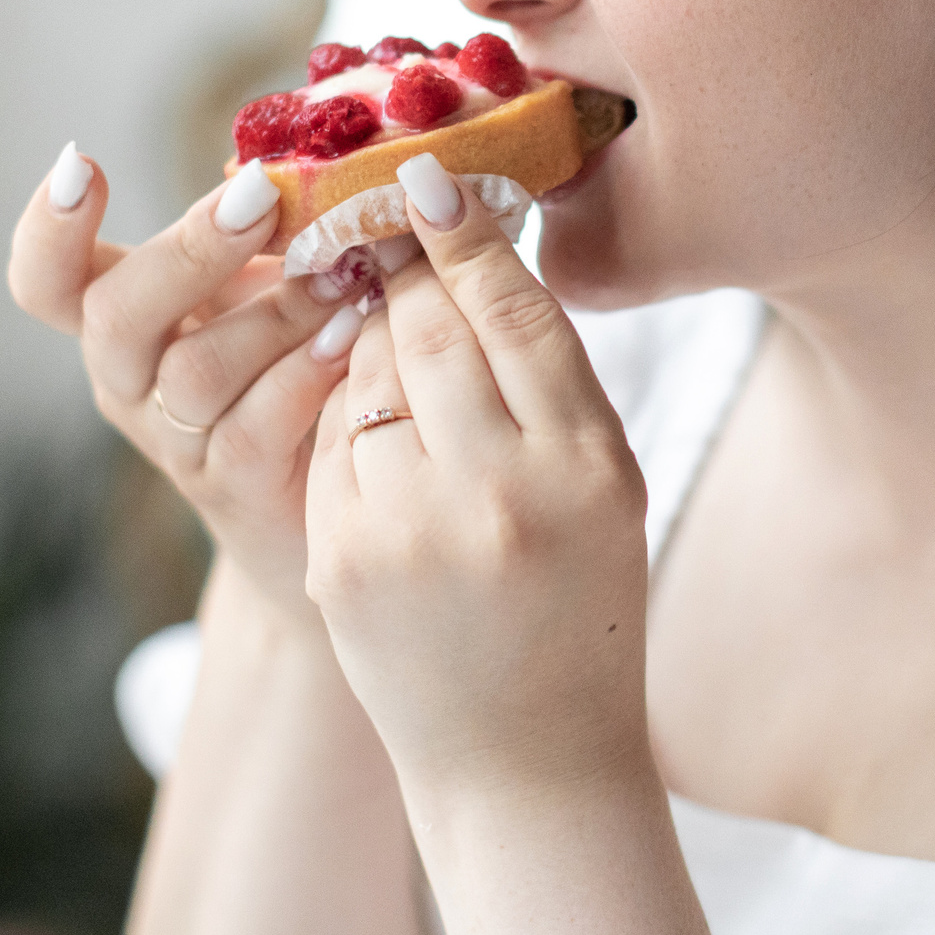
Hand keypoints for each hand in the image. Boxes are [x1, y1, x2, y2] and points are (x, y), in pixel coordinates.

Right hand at [7, 143, 365, 636]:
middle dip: (188, 249)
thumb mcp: (269, 281)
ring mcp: (175, 442)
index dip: (48, 226)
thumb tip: (317, 132)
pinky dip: (305, 373)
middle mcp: (129, 381)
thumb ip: (272, 219)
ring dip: (273, 314)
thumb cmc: (295, 363)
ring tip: (344, 276)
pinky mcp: (235, 489)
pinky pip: (254, 428)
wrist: (324, 505)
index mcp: (122, 316)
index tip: (84, 162)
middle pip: (114, 314)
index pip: (44, 277)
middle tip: (260, 197)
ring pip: (192, 373)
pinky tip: (353, 336)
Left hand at [305, 153, 654, 802]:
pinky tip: (378, 440)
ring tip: (391, 354)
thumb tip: (475, 250)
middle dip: (404, 274)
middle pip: (430, 328)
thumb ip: (550, 379)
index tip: (429, 179)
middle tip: (386, 230)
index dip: (467, 237)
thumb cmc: (577, 600)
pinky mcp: (344, 561)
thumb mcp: (605, 485)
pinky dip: (344, 421)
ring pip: (366, 375)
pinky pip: (329, 442)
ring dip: (370, 347)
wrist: (525, 755)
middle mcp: (503, 491)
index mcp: (588, 464)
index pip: (517, 312)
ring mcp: (413, 530)